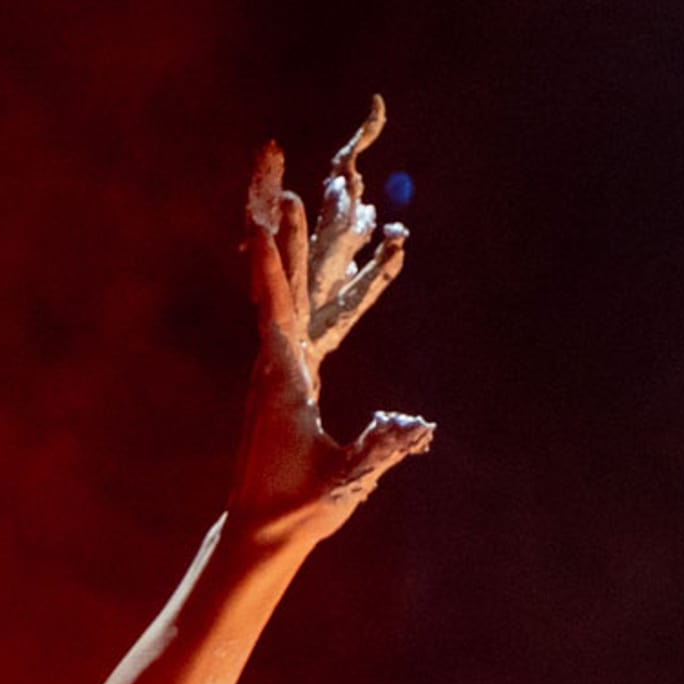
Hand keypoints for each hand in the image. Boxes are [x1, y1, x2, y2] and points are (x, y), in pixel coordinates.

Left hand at [229, 96, 433, 546]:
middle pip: (275, 272)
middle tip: (267, 152)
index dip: (273, 260)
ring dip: (284, 228)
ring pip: (282, 281)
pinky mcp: (288, 369)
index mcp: (283, 377)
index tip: (264, 214)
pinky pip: (295, 305)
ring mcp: (278, 361)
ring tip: (283, 174)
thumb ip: (378, 452)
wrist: (262, 532)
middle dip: (271, 211)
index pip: (278, 308)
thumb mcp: (344, 484)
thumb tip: (420, 426)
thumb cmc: (298, 510)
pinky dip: (299, 267)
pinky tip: (297, 237)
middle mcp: (274, 358)